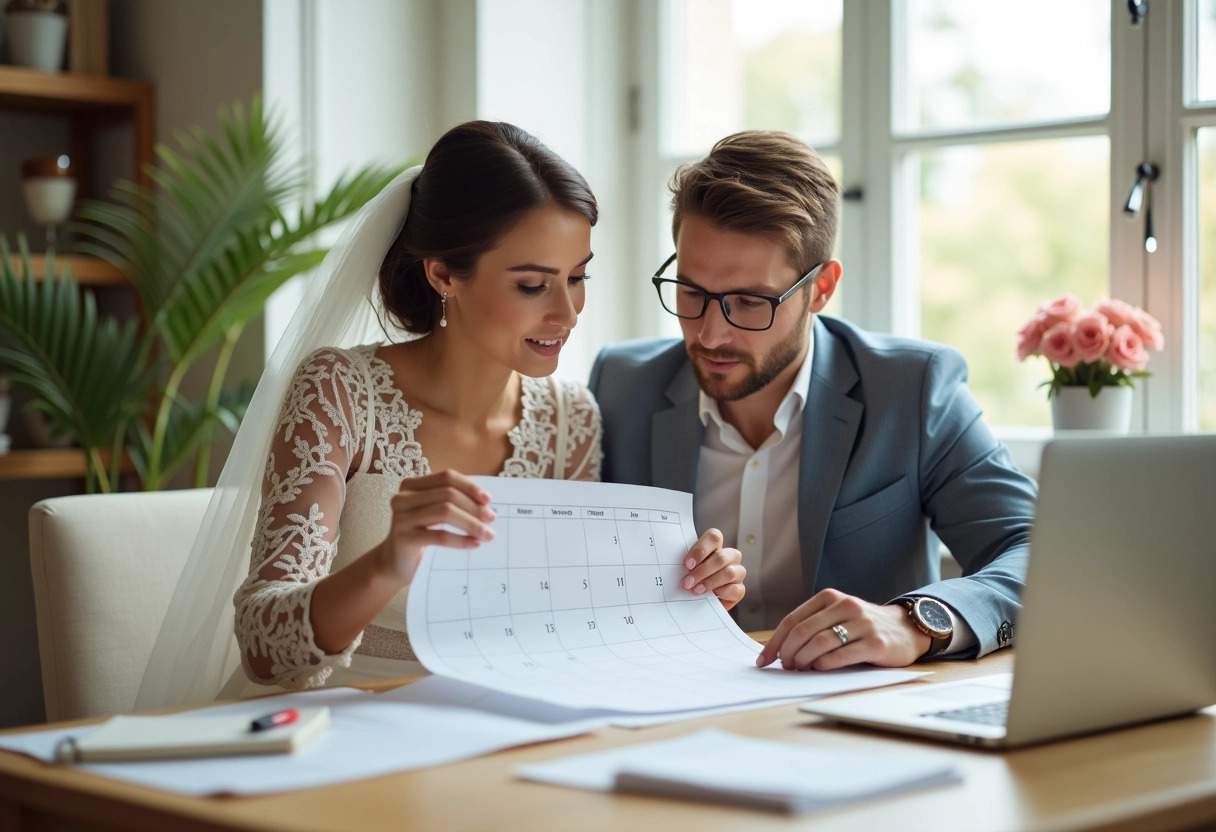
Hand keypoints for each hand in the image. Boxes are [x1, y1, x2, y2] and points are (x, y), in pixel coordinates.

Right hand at [376, 470, 495, 583]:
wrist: (395, 563)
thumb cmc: (421, 535)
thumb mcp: (434, 513)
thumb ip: (453, 502)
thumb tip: (487, 504)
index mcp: (412, 485)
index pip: (447, 477)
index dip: (470, 486)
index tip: (488, 500)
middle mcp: (403, 497)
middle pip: (448, 494)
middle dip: (474, 507)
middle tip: (492, 519)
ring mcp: (401, 517)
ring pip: (445, 512)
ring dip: (471, 523)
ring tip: (487, 534)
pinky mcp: (403, 538)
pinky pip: (439, 535)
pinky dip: (460, 539)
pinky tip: (474, 544)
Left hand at [681, 528, 745, 610]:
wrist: (698, 601)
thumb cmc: (692, 579)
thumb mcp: (688, 568)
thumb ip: (687, 562)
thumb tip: (674, 563)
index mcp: (716, 546)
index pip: (714, 537)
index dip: (701, 550)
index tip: (687, 564)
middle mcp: (730, 556)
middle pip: (721, 557)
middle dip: (702, 571)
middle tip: (687, 582)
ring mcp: (737, 572)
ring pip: (729, 573)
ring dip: (710, 582)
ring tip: (696, 590)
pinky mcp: (739, 589)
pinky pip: (736, 589)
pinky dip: (722, 592)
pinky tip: (712, 596)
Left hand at [755, 589, 929, 670]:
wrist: (906, 629)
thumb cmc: (863, 626)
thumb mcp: (838, 615)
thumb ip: (813, 626)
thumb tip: (779, 650)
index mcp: (830, 598)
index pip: (793, 620)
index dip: (775, 642)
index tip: (764, 659)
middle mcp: (845, 606)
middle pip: (803, 632)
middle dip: (787, 653)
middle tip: (785, 667)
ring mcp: (862, 624)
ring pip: (820, 643)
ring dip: (803, 660)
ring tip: (800, 669)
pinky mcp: (876, 643)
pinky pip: (841, 656)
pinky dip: (824, 665)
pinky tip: (820, 669)